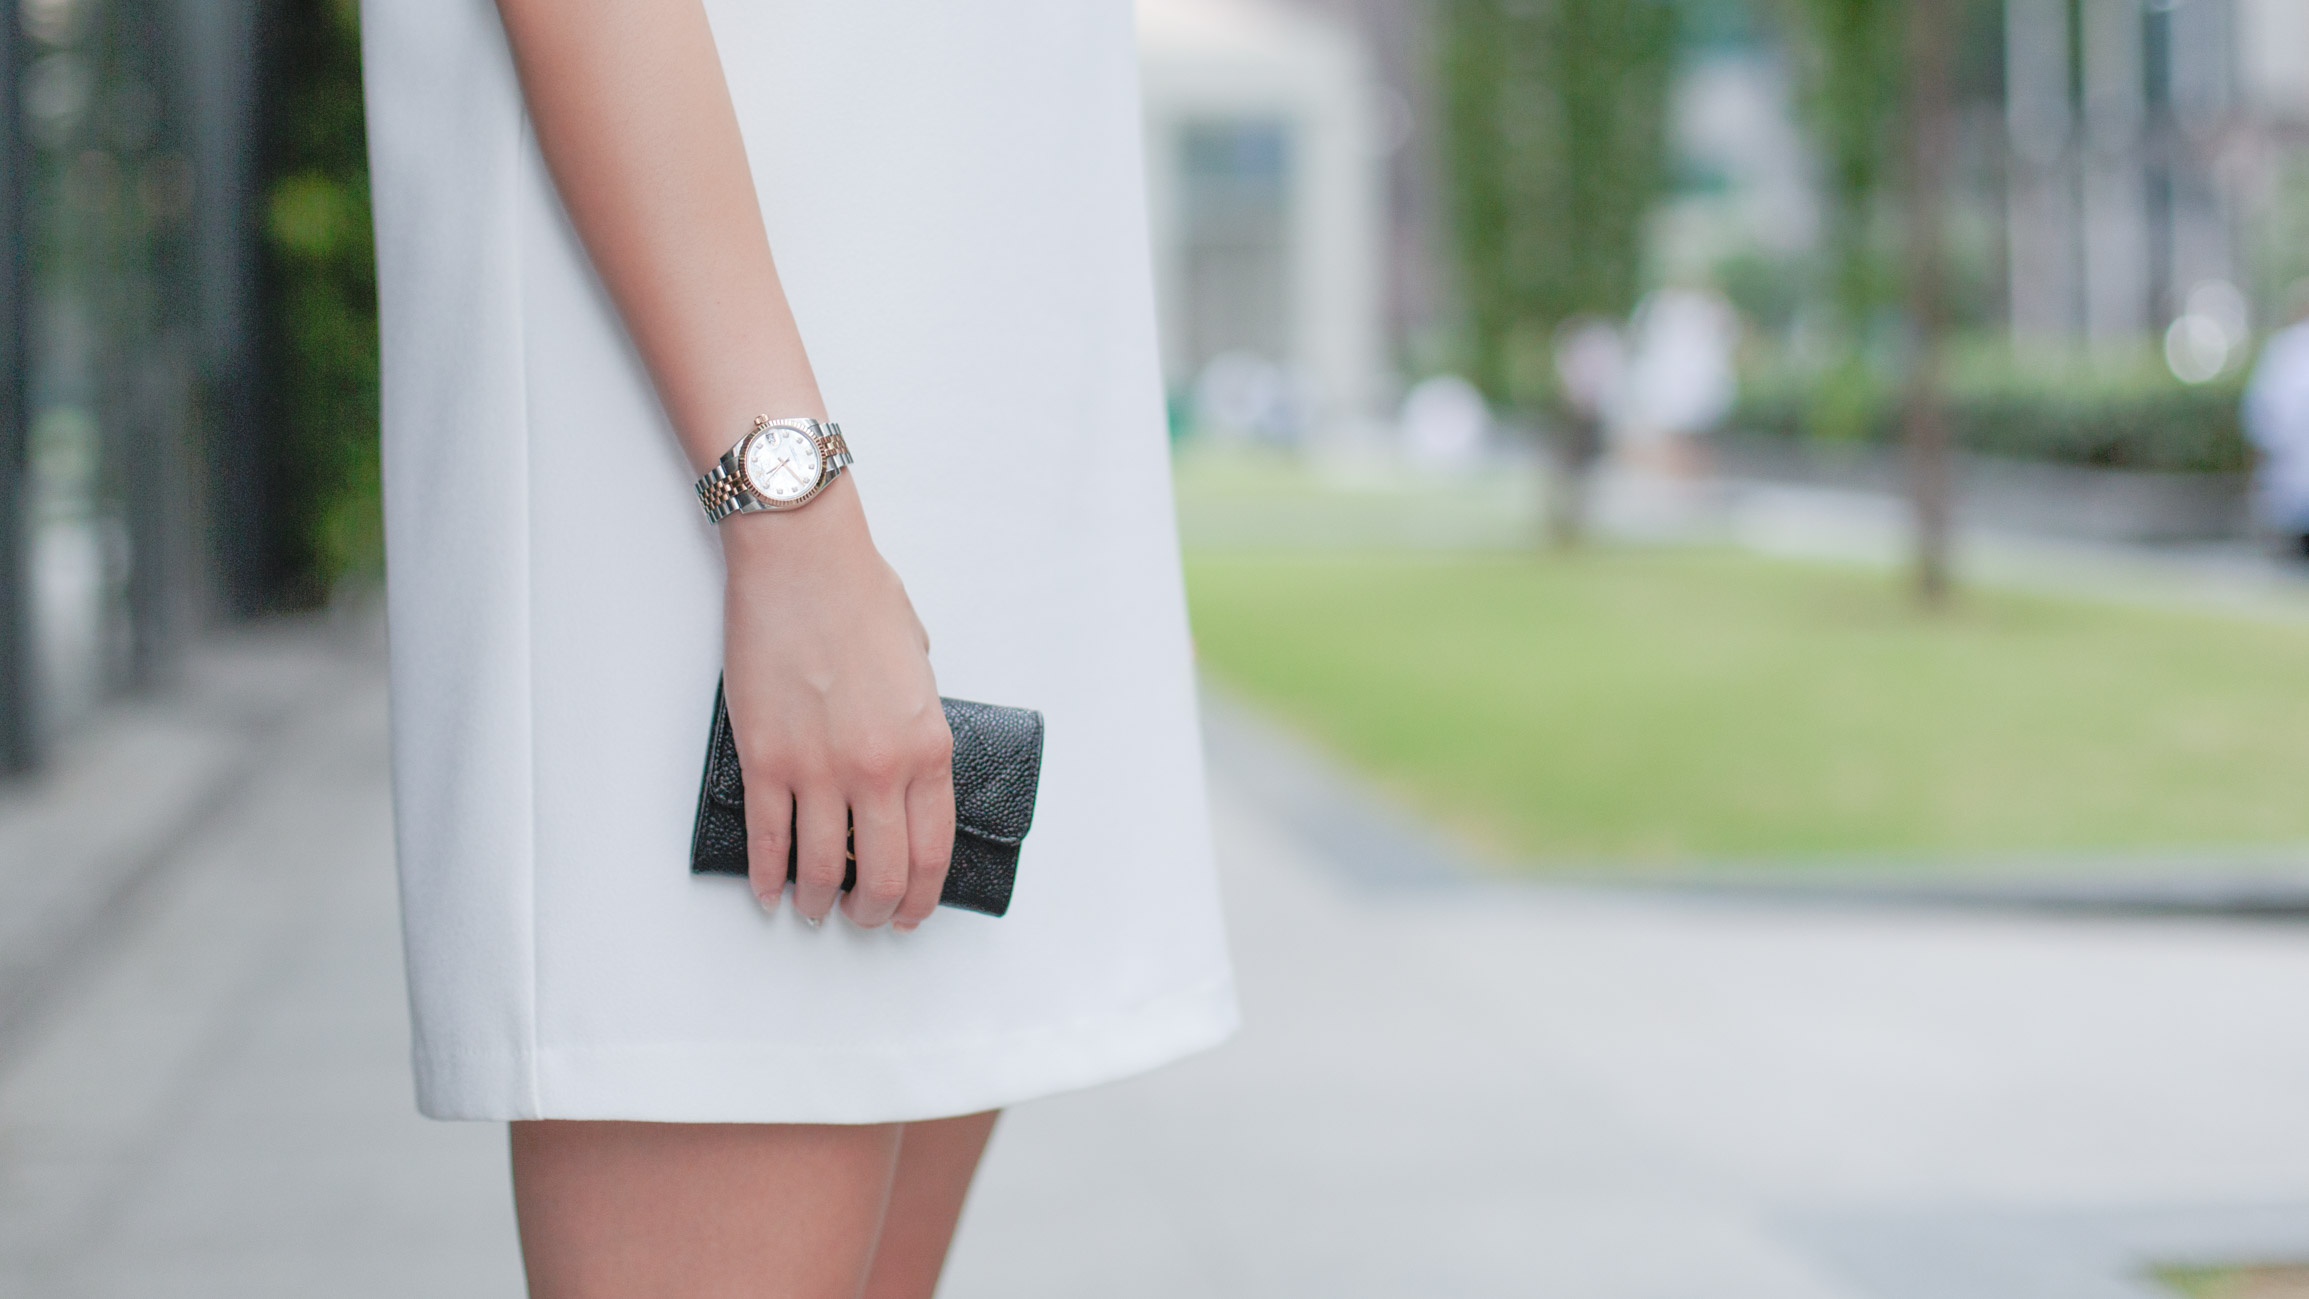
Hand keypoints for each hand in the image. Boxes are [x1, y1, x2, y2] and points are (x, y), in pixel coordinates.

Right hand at [719, 476, 954, 928]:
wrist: (803, 561)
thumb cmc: (859, 597)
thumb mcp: (919, 665)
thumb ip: (918, 720)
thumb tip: (905, 757)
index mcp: (928, 747)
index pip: (932, 850)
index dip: (920, 895)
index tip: (908, 911)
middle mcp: (879, 769)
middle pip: (882, 873)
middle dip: (873, 909)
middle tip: (863, 917)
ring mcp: (819, 769)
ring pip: (822, 867)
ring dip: (818, 900)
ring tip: (815, 908)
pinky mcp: (766, 759)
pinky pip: (767, 839)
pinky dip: (767, 874)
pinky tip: (769, 888)